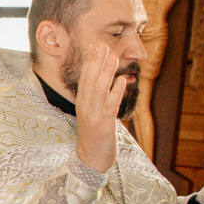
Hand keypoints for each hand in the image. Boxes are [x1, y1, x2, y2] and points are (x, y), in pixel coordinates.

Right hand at [73, 42, 124, 172]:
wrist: (92, 158)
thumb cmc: (94, 135)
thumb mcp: (92, 113)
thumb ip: (95, 97)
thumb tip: (102, 80)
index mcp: (82, 102)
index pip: (84, 78)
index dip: (89, 61)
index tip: (94, 46)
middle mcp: (85, 106)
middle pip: (90, 80)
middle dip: (96, 61)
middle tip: (102, 45)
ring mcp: (93, 115)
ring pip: (99, 90)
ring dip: (106, 72)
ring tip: (113, 57)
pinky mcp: (103, 124)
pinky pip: (110, 105)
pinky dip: (115, 92)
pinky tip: (121, 80)